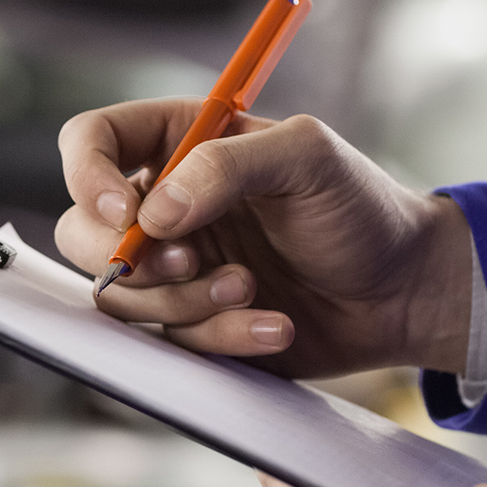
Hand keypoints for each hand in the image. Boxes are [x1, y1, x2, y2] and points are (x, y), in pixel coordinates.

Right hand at [55, 100, 473, 378]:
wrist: (404, 291)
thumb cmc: (361, 208)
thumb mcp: (308, 159)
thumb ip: (226, 166)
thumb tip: (153, 213)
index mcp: (181, 144)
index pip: (91, 142)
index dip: (87, 176)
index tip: (125, 214)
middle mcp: (166, 206)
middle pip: (82, 232)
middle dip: (131, 260)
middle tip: (188, 262)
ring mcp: (176, 269)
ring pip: (122, 299)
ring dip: (184, 303)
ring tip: (252, 289)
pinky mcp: (194, 325)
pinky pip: (172, 344)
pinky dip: (223, 338)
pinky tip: (275, 325)